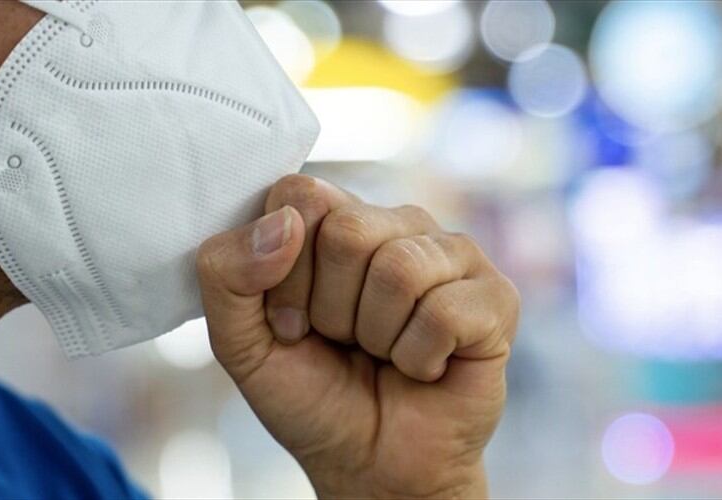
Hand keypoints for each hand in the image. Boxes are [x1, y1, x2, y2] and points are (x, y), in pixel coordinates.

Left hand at [197, 175, 519, 498]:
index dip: (285, 270)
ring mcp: (452, 255)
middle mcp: (397, 224)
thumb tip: (286, 223)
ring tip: (384, 353)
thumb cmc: (313, 396)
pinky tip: (425, 367)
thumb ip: (226, 274)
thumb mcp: (242, 343)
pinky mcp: (495, 296)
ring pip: (399, 269)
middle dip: (332, 310)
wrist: (372, 464)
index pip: (300, 194)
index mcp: (337, 220)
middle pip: (349, 231)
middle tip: (344, 341)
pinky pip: (445, 311)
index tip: (290, 321)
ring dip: (377, 337)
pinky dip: (419, 359)